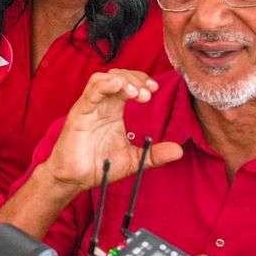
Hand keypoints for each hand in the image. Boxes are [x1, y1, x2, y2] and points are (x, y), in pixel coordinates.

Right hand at [40, 70, 182, 196]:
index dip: (141, 81)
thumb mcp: (133, 159)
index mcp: (113, 110)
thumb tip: (179, 150)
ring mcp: (89, 108)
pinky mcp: (79, 115)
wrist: (76, 179)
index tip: (154, 89)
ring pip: (102, 79)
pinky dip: (103, 86)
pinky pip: (90, 94)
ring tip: (135, 92)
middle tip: (147, 94)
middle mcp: (101, 105)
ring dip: (121, 80)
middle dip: (135, 79)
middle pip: (117, 76)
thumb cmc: (99, 165)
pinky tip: (117, 87)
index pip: (127, 83)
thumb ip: (155, 154)